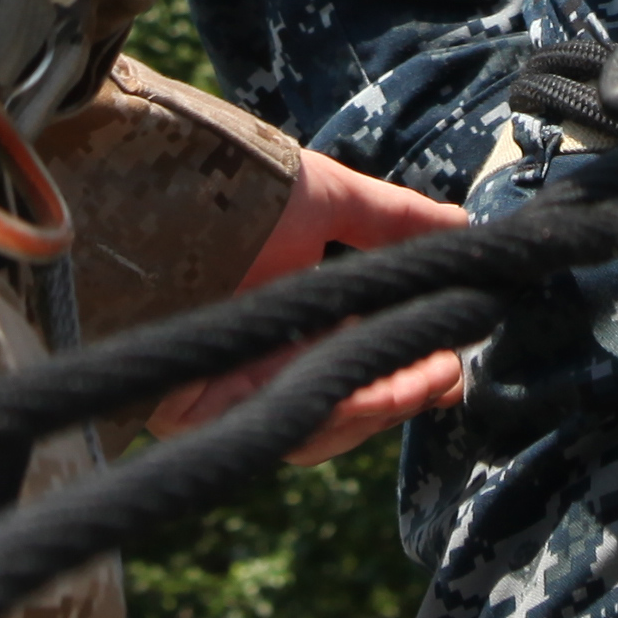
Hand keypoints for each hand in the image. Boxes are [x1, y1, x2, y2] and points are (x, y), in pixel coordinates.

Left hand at [144, 142, 474, 463]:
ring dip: (384, 403)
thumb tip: (467, 228)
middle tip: (452, 374)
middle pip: (341, 399)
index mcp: (284, 315)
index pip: (352, 360)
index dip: (405, 366)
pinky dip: (340, 413)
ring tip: (435, 377)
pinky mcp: (207, 413)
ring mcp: (234, 388)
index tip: (452, 354)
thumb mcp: (323, 197)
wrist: (150, 193)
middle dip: (403, 390)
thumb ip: (393, 221)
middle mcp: (259, 357)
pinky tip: (385, 389)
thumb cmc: (228, 189)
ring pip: (320, 421)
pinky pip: (284, 428)